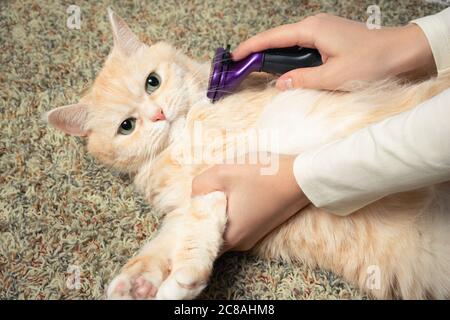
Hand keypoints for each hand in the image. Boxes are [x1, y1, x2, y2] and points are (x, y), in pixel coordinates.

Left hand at [191, 155, 309, 251]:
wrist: (303, 177)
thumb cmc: (264, 175)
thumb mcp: (223, 172)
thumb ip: (199, 185)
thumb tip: (196, 196)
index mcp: (229, 237)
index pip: (196, 238)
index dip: (189, 219)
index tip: (191, 201)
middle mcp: (239, 244)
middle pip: (209, 230)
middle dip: (204, 211)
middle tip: (207, 189)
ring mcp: (251, 237)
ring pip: (222, 224)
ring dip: (218, 208)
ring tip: (223, 187)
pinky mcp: (259, 228)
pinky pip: (235, 221)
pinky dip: (230, 208)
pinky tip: (236, 191)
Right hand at [232, 13, 435, 90]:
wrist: (402, 52)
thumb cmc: (371, 62)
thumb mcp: (333, 77)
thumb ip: (303, 80)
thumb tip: (279, 84)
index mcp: (312, 30)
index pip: (272, 38)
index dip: (251, 47)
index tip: (233, 57)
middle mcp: (314, 26)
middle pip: (278, 39)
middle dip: (258, 53)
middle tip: (241, 69)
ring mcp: (322, 31)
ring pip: (289, 44)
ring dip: (273, 57)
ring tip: (257, 72)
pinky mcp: (329, 39)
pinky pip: (301, 48)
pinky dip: (288, 58)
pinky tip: (284, 71)